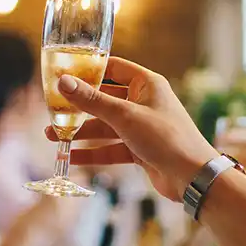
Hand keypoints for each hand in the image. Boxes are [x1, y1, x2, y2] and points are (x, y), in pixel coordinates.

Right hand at [45, 57, 218, 200]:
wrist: (192, 177)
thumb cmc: (167, 138)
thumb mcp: (125, 116)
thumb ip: (92, 101)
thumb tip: (64, 82)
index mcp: (146, 84)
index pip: (112, 68)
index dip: (88, 70)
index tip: (64, 74)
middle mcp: (144, 102)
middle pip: (104, 99)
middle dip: (78, 107)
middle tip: (53, 110)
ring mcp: (142, 126)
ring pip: (105, 125)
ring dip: (81, 131)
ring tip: (53, 137)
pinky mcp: (140, 149)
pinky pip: (111, 147)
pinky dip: (92, 152)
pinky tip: (71, 156)